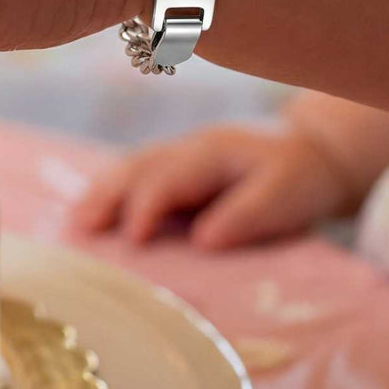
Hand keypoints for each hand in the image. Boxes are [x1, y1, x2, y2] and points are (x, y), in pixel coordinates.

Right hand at [69, 124, 354, 249]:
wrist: (312, 154)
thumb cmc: (299, 179)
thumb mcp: (285, 196)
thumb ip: (247, 214)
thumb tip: (203, 240)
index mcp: (213, 151)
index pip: (169, 176)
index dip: (147, 206)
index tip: (132, 239)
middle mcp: (188, 147)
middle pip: (138, 166)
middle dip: (108, 195)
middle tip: (80, 227)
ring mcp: (179, 154)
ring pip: (131, 168)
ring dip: (102, 193)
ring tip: (76, 223)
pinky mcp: (176, 169)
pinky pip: (137, 176)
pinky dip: (112, 192)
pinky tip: (94, 213)